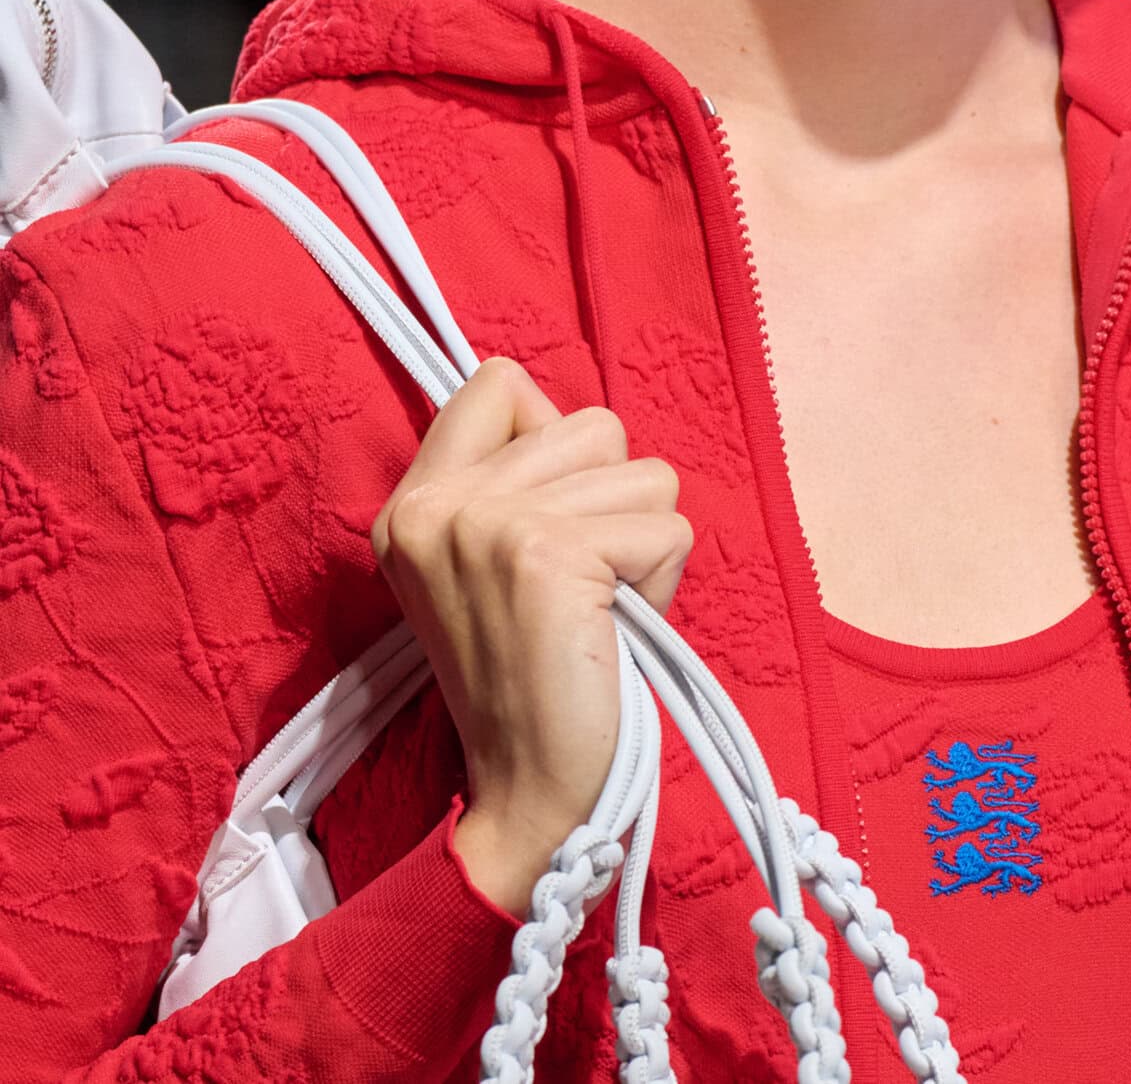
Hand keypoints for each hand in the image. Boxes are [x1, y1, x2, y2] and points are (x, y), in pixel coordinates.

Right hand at [370, 357, 691, 912]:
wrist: (531, 796)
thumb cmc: (535, 675)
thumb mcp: (488, 563)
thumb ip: (515, 484)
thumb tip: (584, 427)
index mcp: (415, 501)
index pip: (499, 381)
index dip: (551, 437)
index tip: (550, 519)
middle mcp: (438, 504)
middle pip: (594, 422)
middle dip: (614, 502)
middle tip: (579, 587)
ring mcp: (488, 524)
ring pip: (643, 472)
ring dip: (643, 543)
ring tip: (598, 609)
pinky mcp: (550, 556)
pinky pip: (667, 528)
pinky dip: (665, 581)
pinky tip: (620, 629)